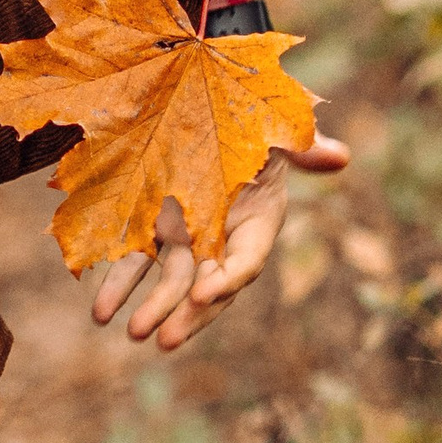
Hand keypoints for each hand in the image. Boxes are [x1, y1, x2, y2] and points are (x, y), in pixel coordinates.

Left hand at [90, 133, 352, 352]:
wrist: (208, 103)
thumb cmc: (252, 118)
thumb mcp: (279, 129)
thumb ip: (305, 145)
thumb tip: (340, 155)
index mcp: (258, 222)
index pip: (245, 262)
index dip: (227, 280)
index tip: (204, 296)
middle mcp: (221, 237)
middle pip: (206, 287)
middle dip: (185, 315)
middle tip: (163, 340)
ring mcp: (185, 235)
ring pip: (168, 281)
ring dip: (149, 308)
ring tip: (129, 332)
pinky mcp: (151, 226)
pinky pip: (133, 259)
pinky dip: (117, 284)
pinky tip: (101, 310)